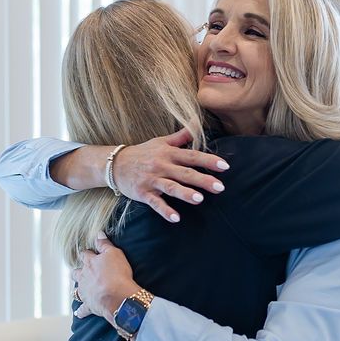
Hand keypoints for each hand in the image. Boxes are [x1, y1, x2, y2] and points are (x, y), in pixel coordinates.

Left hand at [73, 233, 139, 322]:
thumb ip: (104, 243)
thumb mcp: (114, 253)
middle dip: (78, 271)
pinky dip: (81, 311)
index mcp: (90, 263)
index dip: (87, 253)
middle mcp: (84, 277)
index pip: (85, 255)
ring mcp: (85, 292)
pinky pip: (82, 309)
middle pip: (76, 272)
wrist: (117, 296)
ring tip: (79, 289)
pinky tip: (78, 312)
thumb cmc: (117, 274)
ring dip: (78, 289)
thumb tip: (98, 233)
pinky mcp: (89, 305)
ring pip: (77, 290)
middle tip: (82, 271)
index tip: (89, 253)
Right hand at [113, 129, 228, 222]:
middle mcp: (162, 166)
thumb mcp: (161, 142)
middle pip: (185, 173)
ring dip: (185, 193)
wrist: (114, 164)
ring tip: (199, 199)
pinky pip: (155, 203)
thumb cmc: (142, 153)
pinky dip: (165, 211)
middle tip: (220, 187)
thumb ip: (181, 136)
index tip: (225, 166)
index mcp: (169, 153)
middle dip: (203, 180)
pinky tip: (176, 218)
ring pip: (171, 187)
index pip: (192, 156)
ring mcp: (152, 180)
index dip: (209, 160)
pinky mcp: (143, 193)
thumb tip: (197, 122)